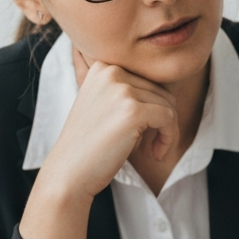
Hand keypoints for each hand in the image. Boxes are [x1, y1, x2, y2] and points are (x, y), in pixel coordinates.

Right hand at [46, 49, 178, 199]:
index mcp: (103, 66)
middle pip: (161, 91)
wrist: (69, 172)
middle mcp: (111, 72)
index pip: (148, 80)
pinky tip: (156, 154)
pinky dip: (169, 138)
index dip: (154, 107)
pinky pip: (169, 119)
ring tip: (153, 150)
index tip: (146, 130)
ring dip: (167, 131)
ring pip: (168, 105)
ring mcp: (122, 90)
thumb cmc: (90, 144)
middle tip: (152, 143)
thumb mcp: (103, 105)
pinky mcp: (133, 111)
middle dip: (164, 119)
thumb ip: (127, 92)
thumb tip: (168, 92)